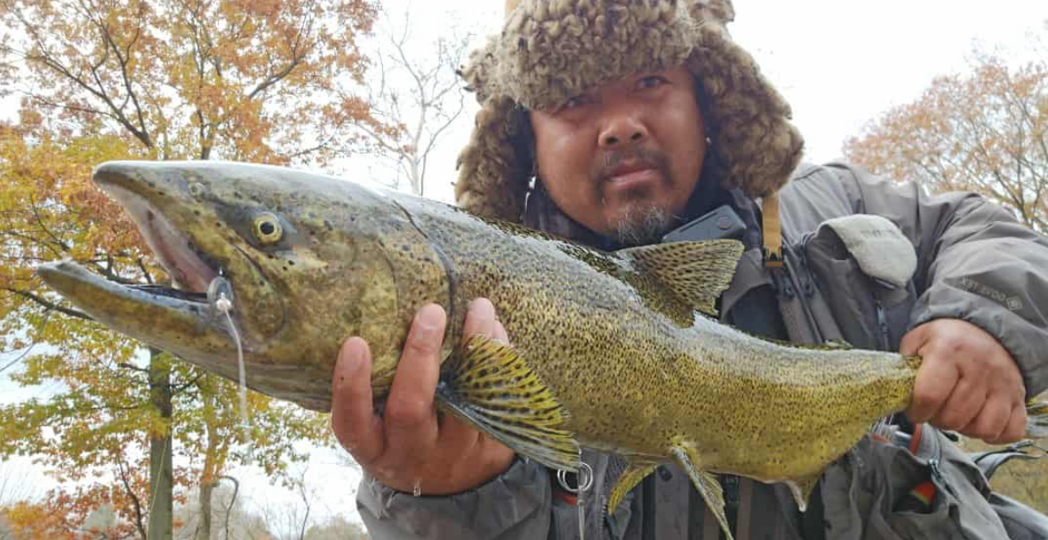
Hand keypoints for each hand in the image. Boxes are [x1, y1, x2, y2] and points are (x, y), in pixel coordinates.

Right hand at [330, 298, 515, 494]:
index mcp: (375, 448)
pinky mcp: (491, 447)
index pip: (352, 422)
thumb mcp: (379, 427)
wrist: (451, 490)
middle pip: (411, 410)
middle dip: (419, 357)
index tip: (356, 342)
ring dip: (476, 351)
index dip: (351, 385)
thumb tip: (382, 314)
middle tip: (431, 312)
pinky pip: (498, 402)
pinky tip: (496, 330)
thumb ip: (375, 388)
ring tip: (479, 308)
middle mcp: (412, 452)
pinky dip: (500, 362)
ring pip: (466, 403)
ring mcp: (455, 452)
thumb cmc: (404, 438)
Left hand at [901, 319, 1026, 443]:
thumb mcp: (917, 341)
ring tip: (956, 414)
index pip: (929, 396)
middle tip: (934, 410)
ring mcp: (1004, 384)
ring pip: (983, 428)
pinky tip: (979, 420)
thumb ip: (903, 367)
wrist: (986, 330)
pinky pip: (1010, 432)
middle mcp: (980, 367)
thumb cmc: (947, 341)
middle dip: (937, 420)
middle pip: (954, 417)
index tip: (915, 410)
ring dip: (965, 429)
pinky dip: (994, 434)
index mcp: (949, 350)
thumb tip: (894, 396)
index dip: (916, 411)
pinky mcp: (1019, 398)